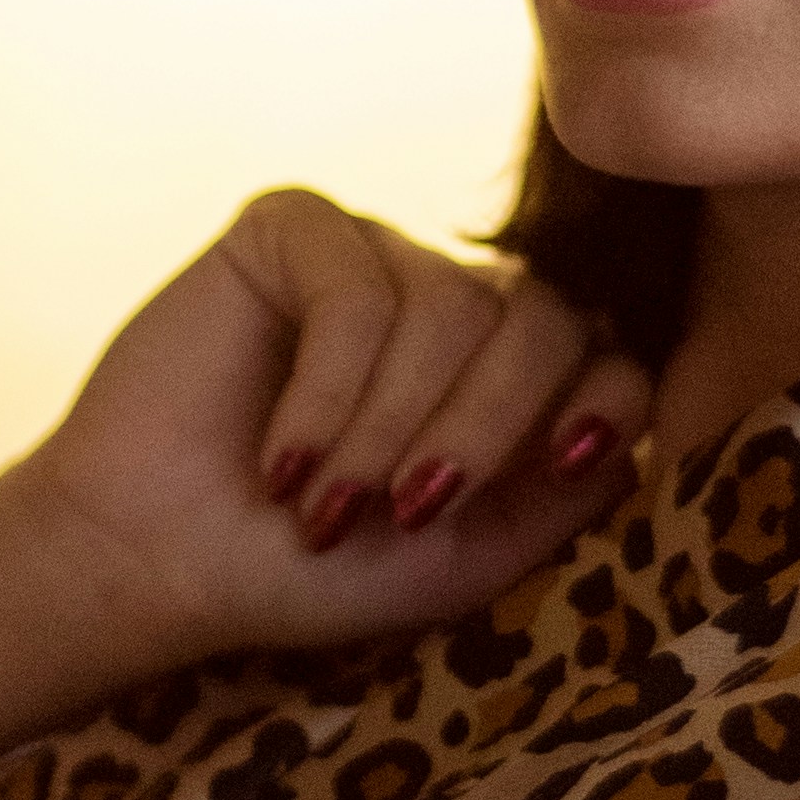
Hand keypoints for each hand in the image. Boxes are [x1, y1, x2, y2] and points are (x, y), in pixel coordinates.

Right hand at [0, 194, 654, 799]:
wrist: (156, 561)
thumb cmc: (308, 571)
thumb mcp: (464, 556)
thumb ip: (561, 497)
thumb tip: (644, 432)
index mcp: (510, 373)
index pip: (606, 351)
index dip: (600, 398)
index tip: (568, 459)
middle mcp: (455, 300)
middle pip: (542, 316)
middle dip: (484, 422)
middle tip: (407, 510)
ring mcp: (377, 255)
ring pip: (449, 305)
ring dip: (388, 422)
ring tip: (326, 501)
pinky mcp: (294, 228)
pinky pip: (356, 283)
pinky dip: (329, 384)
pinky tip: (282, 456)